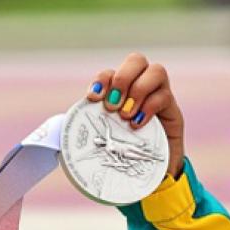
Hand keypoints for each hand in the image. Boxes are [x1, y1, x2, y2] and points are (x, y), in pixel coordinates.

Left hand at [84, 52, 185, 177]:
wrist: (153, 170)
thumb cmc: (123, 152)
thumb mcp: (103, 139)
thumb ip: (85, 132)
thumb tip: (56, 137)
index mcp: (121, 90)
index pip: (111, 72)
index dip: (102, 80)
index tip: (93, 98)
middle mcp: (141, 85)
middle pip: (136, 59)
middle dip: (122, 79)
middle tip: (112, 105)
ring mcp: (160, 94)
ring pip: (156, 71)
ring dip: (138, 90)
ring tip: (126, 115)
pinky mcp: (173, 110)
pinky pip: (165, 95)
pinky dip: (149, 107)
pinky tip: (137, 124)